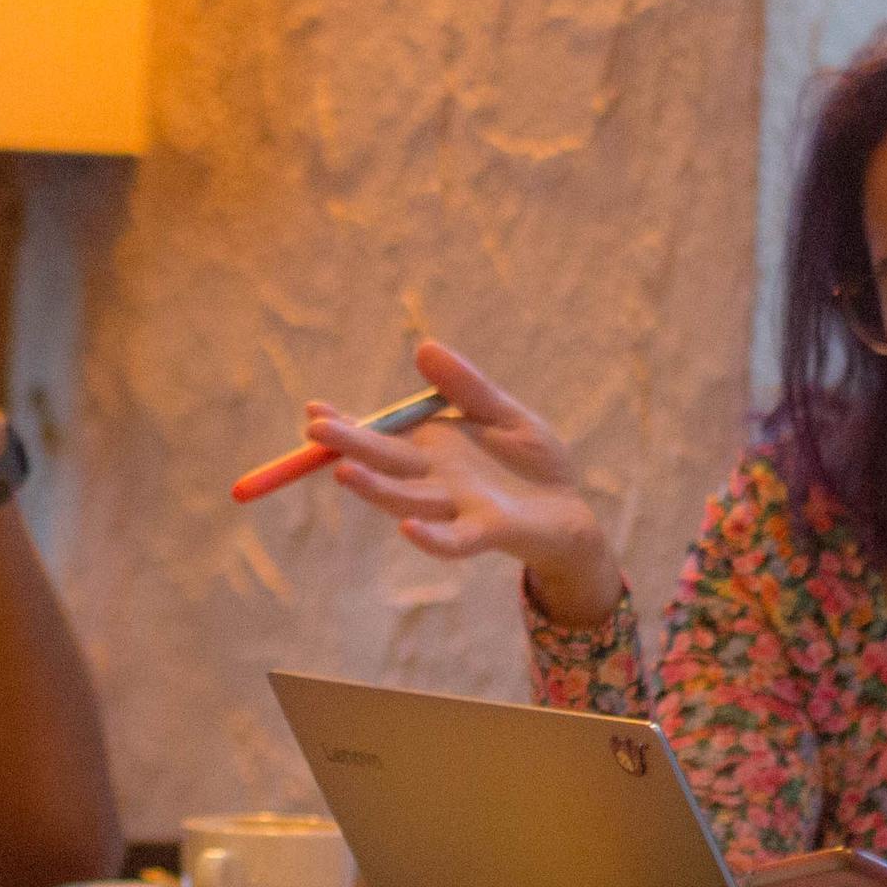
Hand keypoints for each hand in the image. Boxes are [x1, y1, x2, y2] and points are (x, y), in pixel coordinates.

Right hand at [307, 341, 615, 618]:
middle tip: (314, 431)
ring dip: (376, 490)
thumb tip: (424, 346)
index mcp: (433, 450)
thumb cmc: (533, 464)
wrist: (572, 512)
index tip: (313, 408)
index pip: (380, 435)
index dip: (347, 424)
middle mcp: (435, 481)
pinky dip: (431, 537)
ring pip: (408, 500)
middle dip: (350, 447)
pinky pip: (453, 539)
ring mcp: (458, 508)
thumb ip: (466, 386)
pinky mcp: (488, 532)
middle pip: (384, 465)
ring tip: (345, 473)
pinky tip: (408, 528)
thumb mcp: (501, 413)